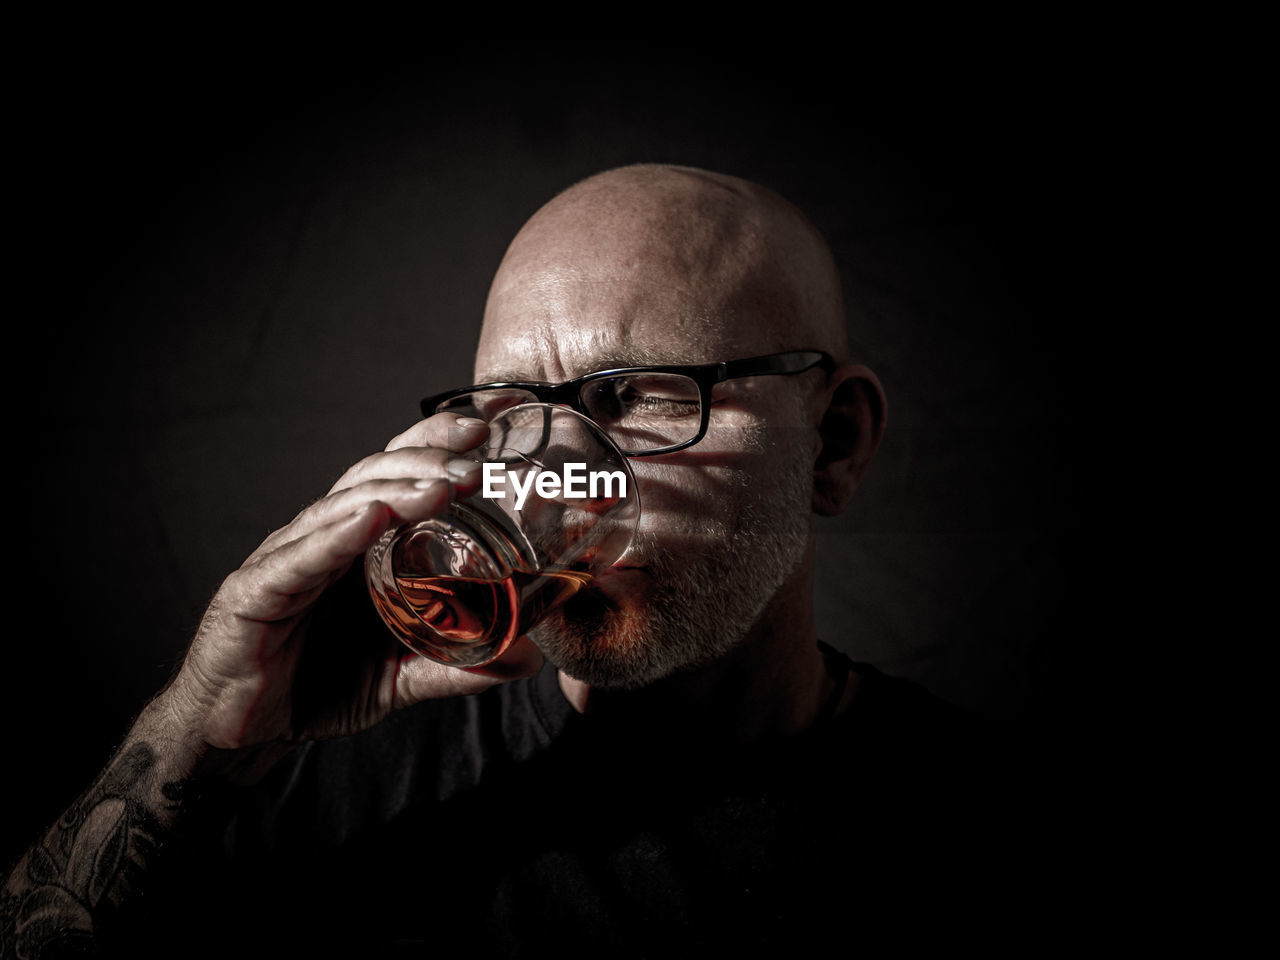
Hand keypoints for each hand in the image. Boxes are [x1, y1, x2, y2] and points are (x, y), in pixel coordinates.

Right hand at [162, 413, 543, 750]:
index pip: (398, 474)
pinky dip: (334, 536)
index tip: (487, 427)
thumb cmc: (317, 686)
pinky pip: (297, 560)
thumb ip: (459, 665)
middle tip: (476, 459)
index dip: (437, 442)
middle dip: (425, 459)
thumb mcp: (402, 676)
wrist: (243, 732)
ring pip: (339, 510)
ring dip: (392, 493)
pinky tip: (367, 519)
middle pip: (373, 477)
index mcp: (360, 544)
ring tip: (440, 487)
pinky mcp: (254, 595)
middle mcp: (324, 539)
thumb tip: (528, 661)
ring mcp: (286, 560)